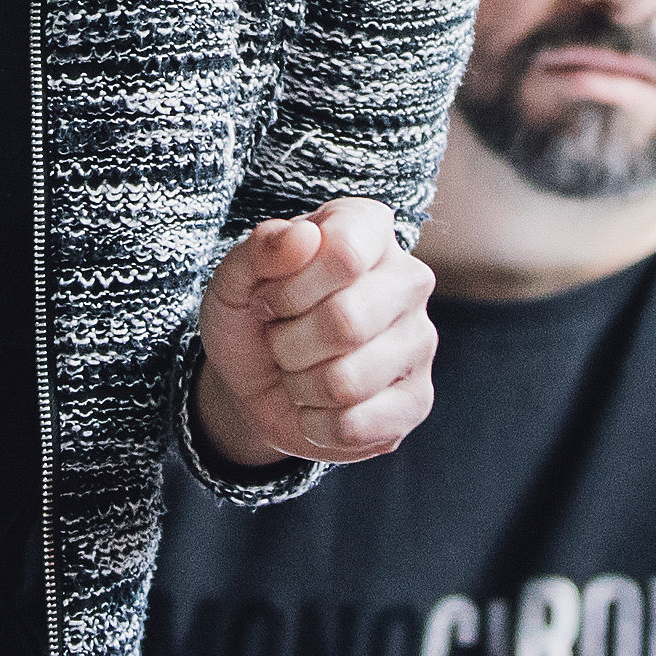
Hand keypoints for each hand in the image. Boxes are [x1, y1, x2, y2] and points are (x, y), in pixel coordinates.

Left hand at [196, 200, 437, 470]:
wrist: (256, 383)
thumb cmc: (254, 317)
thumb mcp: (235, 280)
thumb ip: (260, 251)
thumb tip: (304, 236)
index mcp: (368, 228)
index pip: (343, 252)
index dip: (290, 287)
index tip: (272, 297)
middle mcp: (409, 278)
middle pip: (346, 322)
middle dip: (289, 344)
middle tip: (281, 341)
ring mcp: (420, 341)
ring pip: (348, 381)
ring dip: (299, 386)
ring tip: (299, 371)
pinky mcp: (417, 401)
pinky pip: (355, 426)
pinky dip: (315, 424)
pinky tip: (317, 405)